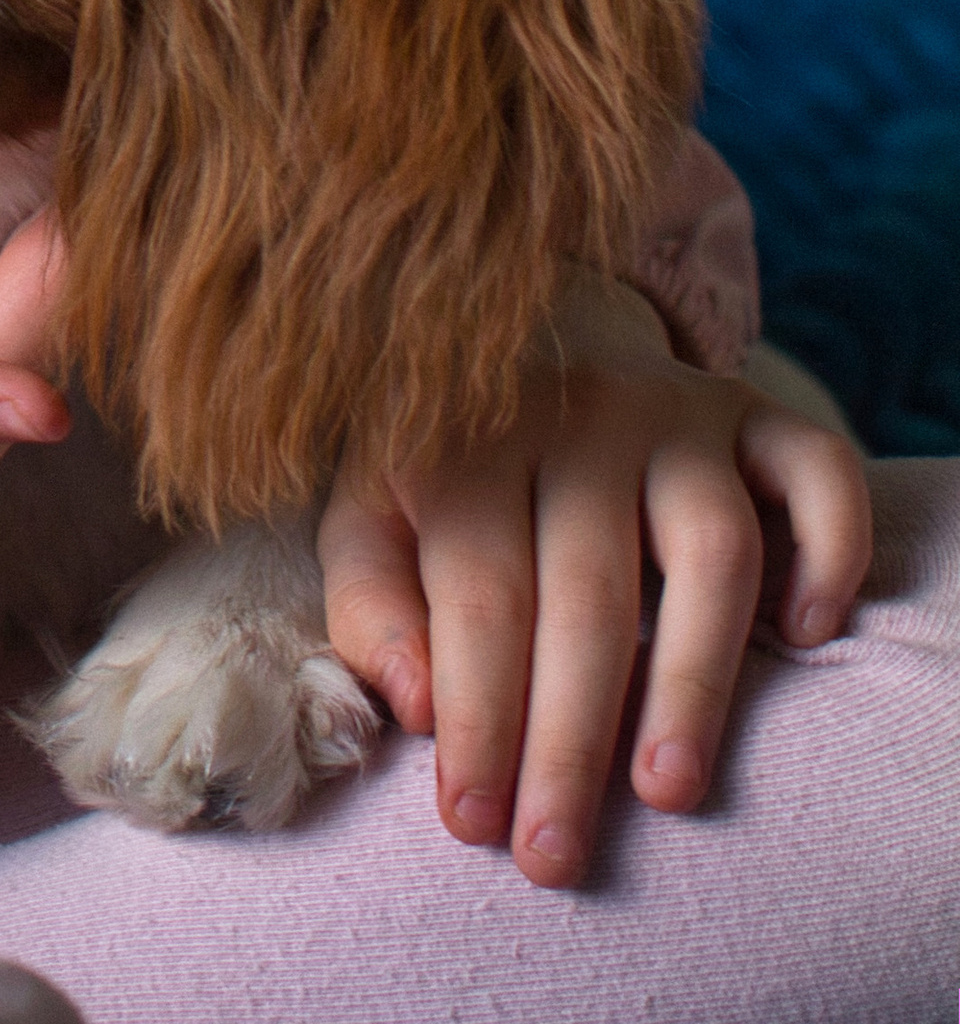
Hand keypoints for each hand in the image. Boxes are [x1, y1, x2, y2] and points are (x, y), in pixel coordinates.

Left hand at [318, 278, 871, 886]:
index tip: (474, 823)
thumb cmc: (448, 469)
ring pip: (712, 545)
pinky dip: (828, 550)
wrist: (527, 344)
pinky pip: (818, 470)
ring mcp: (676, 410)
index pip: (480, 595)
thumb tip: (415, 705)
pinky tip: (800, 636)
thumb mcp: (373, 513)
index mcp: (473, 439)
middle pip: (588, 591)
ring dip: (695, 677)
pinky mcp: (756, 414)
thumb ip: (371, 600)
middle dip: (570, 739)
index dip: (478, 716)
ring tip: (666, 790)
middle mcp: (580, 416)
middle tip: (557, 854)